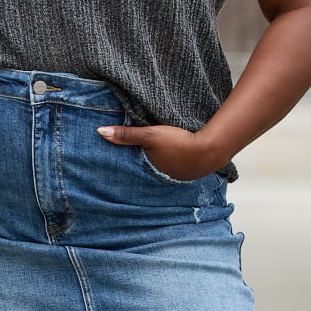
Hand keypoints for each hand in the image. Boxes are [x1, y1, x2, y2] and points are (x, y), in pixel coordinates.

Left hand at [97, 123, 224, 180]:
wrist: (210, 150)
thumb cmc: (179, 143)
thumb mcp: (150, 135)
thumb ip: (126, 134)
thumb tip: (100, 131)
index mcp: (146, 171)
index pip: (126, 169)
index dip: (117, 164)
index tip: (105, 160)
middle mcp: (156, 179)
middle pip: (139, 171)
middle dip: (131, 167)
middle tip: (119, 162)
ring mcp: (170, 178)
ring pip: (153, 171)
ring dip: (148, 166)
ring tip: (140, 160)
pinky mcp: (182, 174)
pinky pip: (166, 169)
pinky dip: (163, 165)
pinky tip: (163, 160)